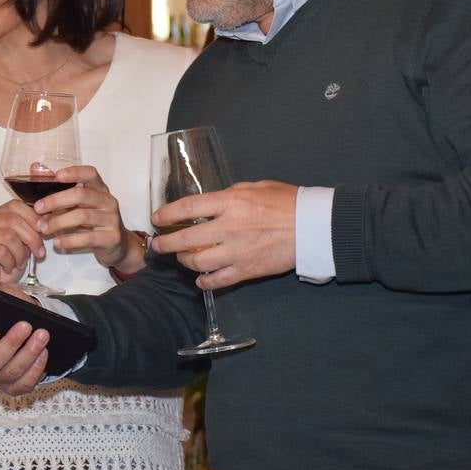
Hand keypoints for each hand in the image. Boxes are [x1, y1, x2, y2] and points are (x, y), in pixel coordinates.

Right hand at [0, 201, 43, 287]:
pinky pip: (0, 251)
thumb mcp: (25, 242)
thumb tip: (46, 217)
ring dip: (20, 253)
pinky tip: (7, 267)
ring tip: (18, 262)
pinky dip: (10, 262)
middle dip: (31, 238)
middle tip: (38, 252)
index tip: (43, 231)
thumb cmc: (8, 263)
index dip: (32, 217)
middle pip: (13, 220)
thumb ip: (32, 227)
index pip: (14, 205)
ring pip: (8, 236)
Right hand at [0, 322, 49, 395]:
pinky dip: (36, 369)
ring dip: (28, 354)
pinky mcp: (15, 386)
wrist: (24, 323)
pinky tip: (43, 353)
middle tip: (25, 326)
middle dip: (11, 344)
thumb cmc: (6, 312)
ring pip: (11, 373)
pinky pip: (24, 384)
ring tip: (41, 336)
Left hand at [35, 165, 144, 272]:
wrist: (117, 245)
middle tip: (38, 208)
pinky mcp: (111, 238)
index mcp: (100, 189)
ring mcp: (112, 219)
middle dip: (56, 200)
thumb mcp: (78, 204)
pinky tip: (57, 242)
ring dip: (58, 222)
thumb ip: (58, 188)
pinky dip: (69, 240)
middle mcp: (108, 201)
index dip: (74, 172)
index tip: (56, 175)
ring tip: (43, 228)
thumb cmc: (93, 221)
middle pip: (81, 195)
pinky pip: (87, 238)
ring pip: (82, 216)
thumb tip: (35, 168)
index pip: (90, 174)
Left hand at [150, 180, 296, 289]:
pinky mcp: (246, 270)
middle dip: (166, 243)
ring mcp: (236, 252)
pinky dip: (204, 281)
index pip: (188, 208)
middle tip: (158, 245)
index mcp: (230, 203)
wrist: (313, 227)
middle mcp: (228, 228)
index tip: (157, 218)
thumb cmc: (287, 202)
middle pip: (185, 239)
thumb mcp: (255, 187)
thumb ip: (230, 195)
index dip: (167, 213)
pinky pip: (217, 281)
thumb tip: (211, 203)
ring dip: (184, 262)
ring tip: (182, 258)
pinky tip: (201, 278)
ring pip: (197, 262)